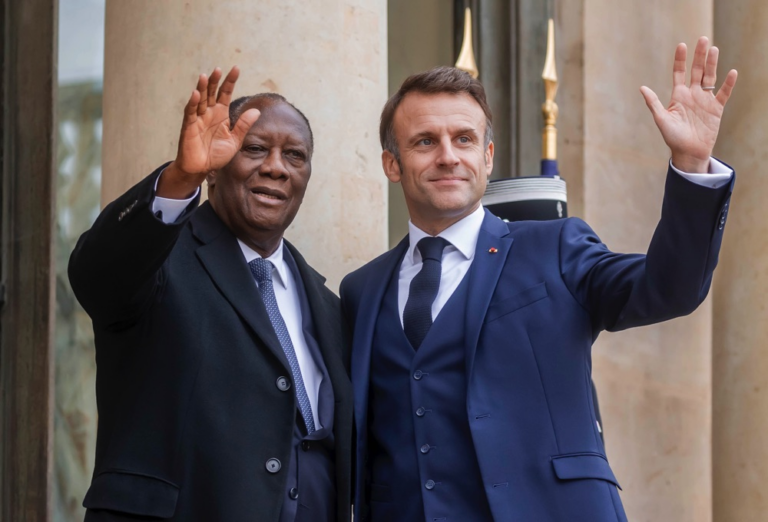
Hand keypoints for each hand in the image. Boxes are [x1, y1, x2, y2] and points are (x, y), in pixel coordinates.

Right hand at [158, 66, 260, 197]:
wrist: (202, 169)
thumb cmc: (217, 154)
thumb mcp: (235, 140)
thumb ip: (243, 125)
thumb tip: (257, 111)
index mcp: (221, 114)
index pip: (225, 93)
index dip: (230, 81)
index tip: (236, 68)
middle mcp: (209, 113)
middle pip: (211, 92)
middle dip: (215, 81)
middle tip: (219, 69)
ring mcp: (198, 118)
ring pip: (200, 99)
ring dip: (202, 87)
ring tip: (205, 76)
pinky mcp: (189, 126)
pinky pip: (190, 112)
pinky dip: (193, 103)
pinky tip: (196, 94)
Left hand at [640, 37, 737, 172]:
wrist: (688, 152)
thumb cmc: (672, 137)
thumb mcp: (661, 119)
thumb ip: (654, 103)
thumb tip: (642, 88)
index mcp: (678, 95)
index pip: (679, 73)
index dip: (681, 59)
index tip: (682, 45)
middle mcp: (692, 94)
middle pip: (696, 71)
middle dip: (699, 56)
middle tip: (703, 39)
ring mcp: (705, 100)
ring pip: (709, 78)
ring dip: (712, 64)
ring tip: (714, 49)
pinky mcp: (716, 109)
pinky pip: (724, 94)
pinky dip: (728, 84)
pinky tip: (731, 72)